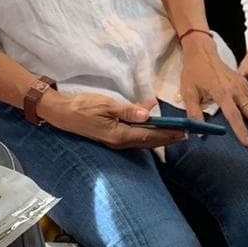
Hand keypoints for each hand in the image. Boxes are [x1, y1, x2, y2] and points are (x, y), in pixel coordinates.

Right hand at [36, 91, 186, 150]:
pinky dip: (147, 130)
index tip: (184, 131)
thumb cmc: (83, 107)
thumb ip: (127, 110)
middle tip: (186, 134)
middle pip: (149, 141)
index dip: (168, 133)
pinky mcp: (113, 136)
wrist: (62, 113)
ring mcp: (116, 140)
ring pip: (143, 139)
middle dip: (168, 138)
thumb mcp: (106, 105)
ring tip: (175, 132)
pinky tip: (152, 121)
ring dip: (159, 136)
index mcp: (119, 135)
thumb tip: (148, 114)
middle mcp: (120, 141)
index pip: (150, 135)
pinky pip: (135, 135)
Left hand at [179, 32, 247, 147]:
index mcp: (222, 92)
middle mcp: (235, 89)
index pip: (234, 115)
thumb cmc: (194, 72)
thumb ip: (194, 113)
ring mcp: (242, 85)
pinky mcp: (245, 83)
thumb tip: (197, 132)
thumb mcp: (188, 92)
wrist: (202, 52)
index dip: (242, 130)